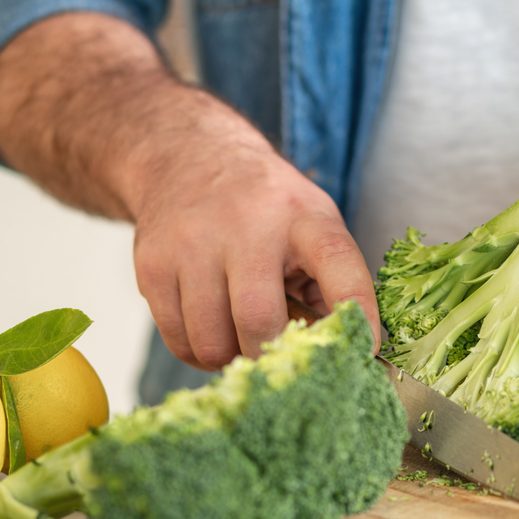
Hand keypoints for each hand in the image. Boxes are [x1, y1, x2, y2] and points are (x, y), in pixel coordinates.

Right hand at [0, 13, 380, 371]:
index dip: (357, 312)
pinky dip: (201, 354)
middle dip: (274, 356)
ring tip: (245, 340)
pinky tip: (215, 332)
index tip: (365, 348)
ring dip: (235, 359)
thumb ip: (333, 285)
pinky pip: (179, 341)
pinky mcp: (153, 267)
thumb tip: (350, 352)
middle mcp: (248, 228)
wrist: (191, 159)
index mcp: (305, 220)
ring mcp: (193, 246)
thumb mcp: (314, 226)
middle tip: (282, 358)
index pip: (339, 267)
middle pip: (259, 321)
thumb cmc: (270, 210)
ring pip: (213, 342)